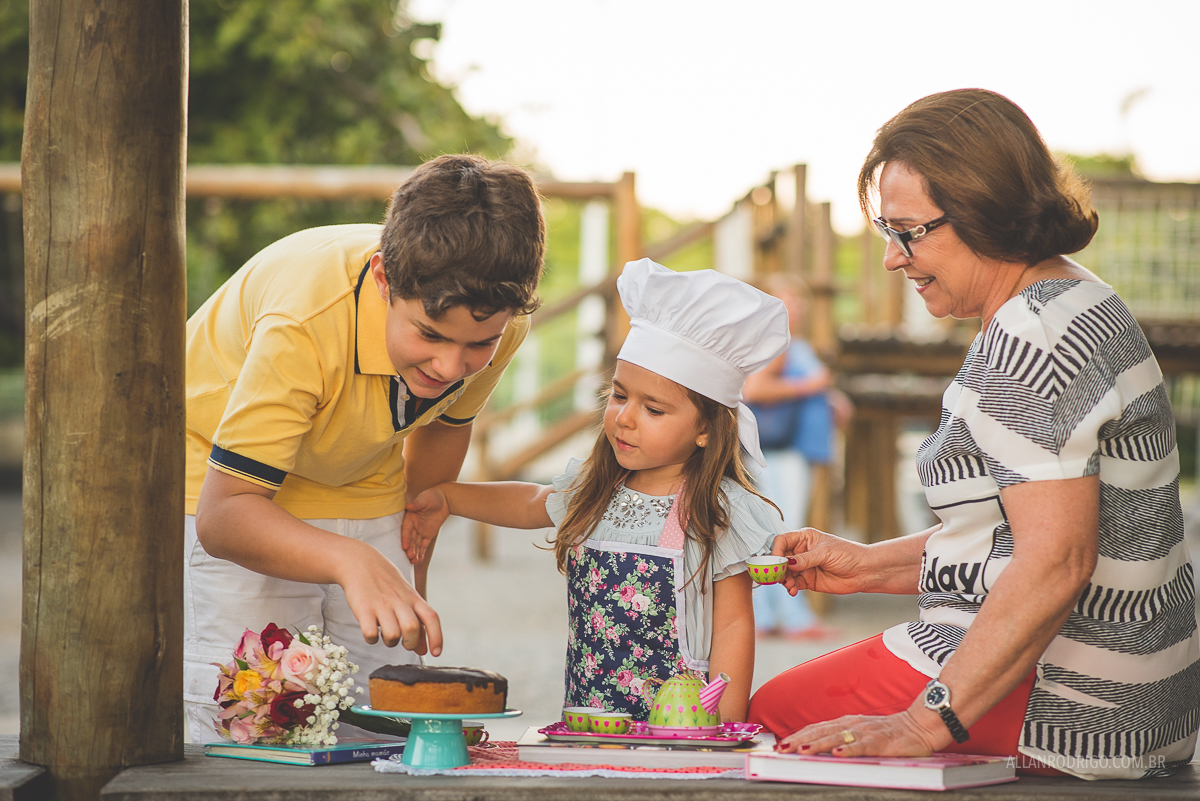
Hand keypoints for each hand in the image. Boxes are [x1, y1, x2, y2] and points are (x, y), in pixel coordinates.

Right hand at [335, 541, 442, 655]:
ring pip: (392, 635)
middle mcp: (399, 601)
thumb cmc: (386, 583)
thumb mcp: (406, 598)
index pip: (431, 617)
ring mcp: (381, 605)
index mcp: (413, 598)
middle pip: (412, 628)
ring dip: (390, 642)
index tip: (436, 653)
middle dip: (410, 643)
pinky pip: (370, 634)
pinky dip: (372, 639)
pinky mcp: (363, 608)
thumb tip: (424, 650)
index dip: (436, 637)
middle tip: (405, 643)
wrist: (360, 561)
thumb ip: (417, 622)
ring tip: (385, 634)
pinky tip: (370, 632)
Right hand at [401, 487, 450, 563]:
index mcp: (410, 518)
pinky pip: (424, 545)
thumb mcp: (424, 499)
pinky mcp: (428, 535)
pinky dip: (422, 553)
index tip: (405, 546)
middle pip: (411, 539)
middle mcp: (413, 526)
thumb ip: (417, 504)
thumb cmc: (431, 496)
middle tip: (410, 556)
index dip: (405, 538)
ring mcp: (420, 531)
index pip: (406, 530)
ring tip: (414, 562)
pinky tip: (419, 561)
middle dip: (410, 548)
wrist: (444, 499)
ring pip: (417, 544)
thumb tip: (409, 506)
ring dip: (415, 553)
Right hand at [771, 528, 870, 595]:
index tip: (775, 561)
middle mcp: (801, 552)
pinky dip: (791, 588)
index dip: (776, 550)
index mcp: (804, 538)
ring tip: (789, 585)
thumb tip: (786, 562)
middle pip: (780, 558)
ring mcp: (804, 567)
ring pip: (785, 573)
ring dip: (784, 580)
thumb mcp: (825, 553)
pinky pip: (794, 584)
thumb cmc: (848, 554)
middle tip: (778, 577)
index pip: (782, 541)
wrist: (863, 572)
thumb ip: (805, 559)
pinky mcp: (807, 580)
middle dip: (777, 568)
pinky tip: (793, 590)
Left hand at [776, 710, 945, 757]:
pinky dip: (849, 749)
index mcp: (846, 722)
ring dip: (818, 744)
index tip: (780, 744)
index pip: (817, 728)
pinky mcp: (882, 741)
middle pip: (822, 731)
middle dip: (800, 739)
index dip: (798, 735)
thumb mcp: (861, 733)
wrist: (920, 725)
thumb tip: (819, 746)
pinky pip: (863, 746)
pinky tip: (837, 754)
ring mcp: (867, 732)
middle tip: (782, 749)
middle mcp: (853, 724)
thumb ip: (842, 737)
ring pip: (838, 738)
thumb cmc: (889, 732)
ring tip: (801, 750)